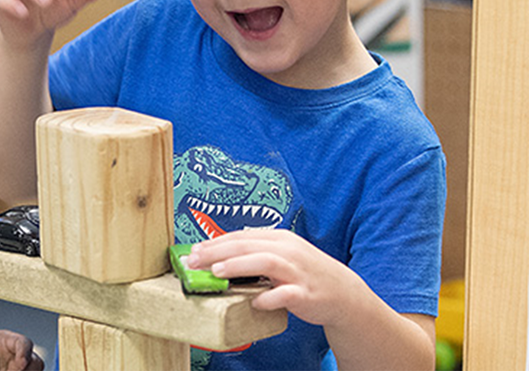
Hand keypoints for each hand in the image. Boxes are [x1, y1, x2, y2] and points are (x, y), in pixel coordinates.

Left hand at [186, 229, 367, 328]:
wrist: (344, 293)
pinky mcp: (306, 293)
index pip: (242, 236)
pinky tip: (254, 301)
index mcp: (279, 238)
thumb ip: (255, 254)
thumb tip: (218, 256)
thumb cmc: (305, 274)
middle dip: (218, 251)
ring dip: (238, 265)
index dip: (215, 242)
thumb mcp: (282, 256)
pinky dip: (269, 297)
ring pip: (266, 262)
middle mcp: (288, 250)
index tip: (194, 250)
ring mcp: (298, 271)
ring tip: (217, 272)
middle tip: (195, 260)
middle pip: (248, 244)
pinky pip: (285, 294)